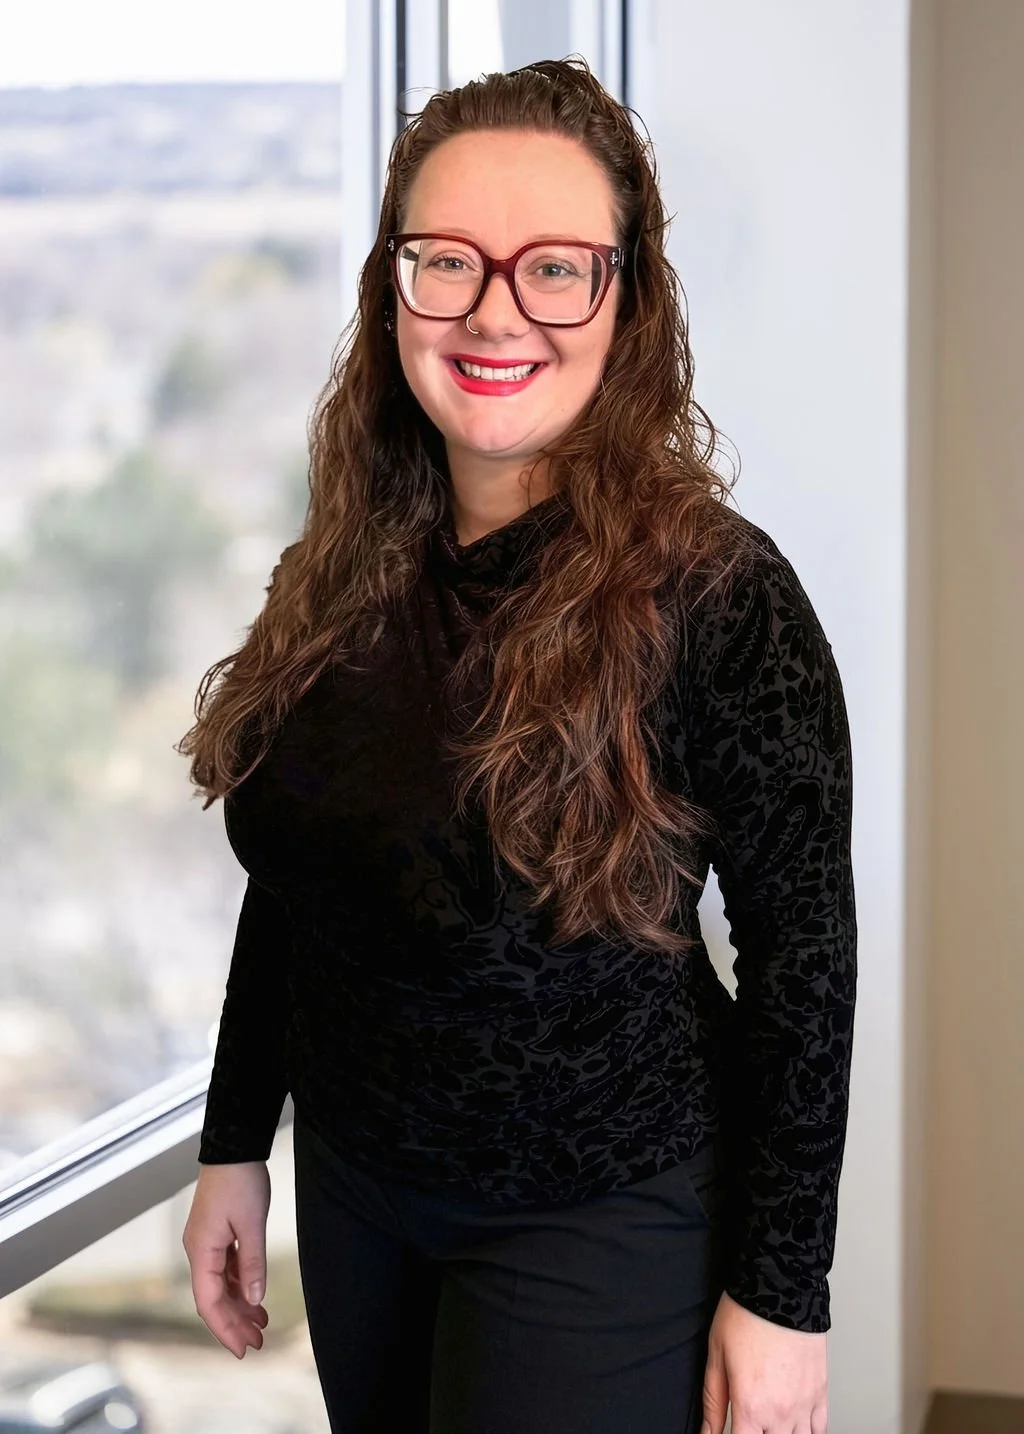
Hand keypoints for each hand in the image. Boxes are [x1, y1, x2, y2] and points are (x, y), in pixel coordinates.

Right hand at [182, 1160, 271, 1358]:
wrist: (233, 1148)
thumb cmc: (239, 1180)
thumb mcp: (252, 1223)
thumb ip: (253, 1262)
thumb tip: (255, 1298)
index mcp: (201, 1251)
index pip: (209, 1302)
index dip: (225, 1329)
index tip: (241, 1349)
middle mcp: (198, 1251)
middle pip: (213, 1298)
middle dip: (234, 1323)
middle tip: (257, 1344)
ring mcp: (206, 1243)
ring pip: (220, 1285)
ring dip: (239, 1306)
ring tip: (260, 1325)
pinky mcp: (216, 1235)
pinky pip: (225, 1269)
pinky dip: (240, 1285)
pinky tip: (254, 1296)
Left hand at [700, 1290, 828, 1433]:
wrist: (781, 1287)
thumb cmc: (746, 1315)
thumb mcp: (716, 1356)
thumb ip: (712, 1402)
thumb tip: (706, 1433)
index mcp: (751, 1406)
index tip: (730, 1430)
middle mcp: (781, 1413)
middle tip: (750, 1421)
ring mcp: (804, 1405)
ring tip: (770, 1423)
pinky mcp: (821, 1392)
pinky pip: (821, 1429)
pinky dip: (808, 1432)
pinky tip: (796, 1426)